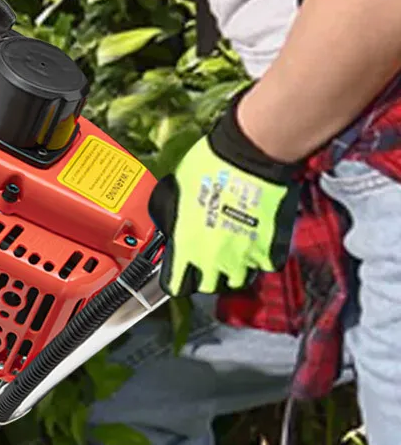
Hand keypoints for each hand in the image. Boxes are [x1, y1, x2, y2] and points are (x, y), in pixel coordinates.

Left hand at [146, 88, 303, 297]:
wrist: (248, 157)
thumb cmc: (210, 167)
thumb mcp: (177, 191)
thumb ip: (175, 214)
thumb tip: (174, 219)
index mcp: (186, 244)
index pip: (176, 283)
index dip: (176, 281)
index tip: (178, 279)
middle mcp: (212, 258)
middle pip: (208, 286)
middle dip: (206, 277)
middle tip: (208, 263)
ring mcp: (243, 257)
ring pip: (237, 280)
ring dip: (234, 271)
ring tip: (233, 255)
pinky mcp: (269, 249)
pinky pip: (264, 265)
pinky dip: (260, 259)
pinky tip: (256, 246)